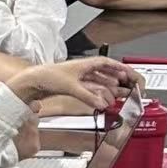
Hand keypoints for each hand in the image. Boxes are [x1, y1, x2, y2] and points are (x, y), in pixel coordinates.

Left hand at [8, 56, 140, 111]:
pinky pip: (94, 89)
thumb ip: (88, 96)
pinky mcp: (76, 86)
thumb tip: (101, 103)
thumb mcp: (71, 87)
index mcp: (87, 64)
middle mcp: (86, 69)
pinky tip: (105, 99)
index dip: (123, 69)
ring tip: (122, 95)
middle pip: (109, 73)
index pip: (110, 63)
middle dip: (121, 80)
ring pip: (102, 82)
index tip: (133, 75)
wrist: (33, 82)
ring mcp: (81, 78)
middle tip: (132, 87)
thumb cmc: (48, 76)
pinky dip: (102, 94)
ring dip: (112, 88)